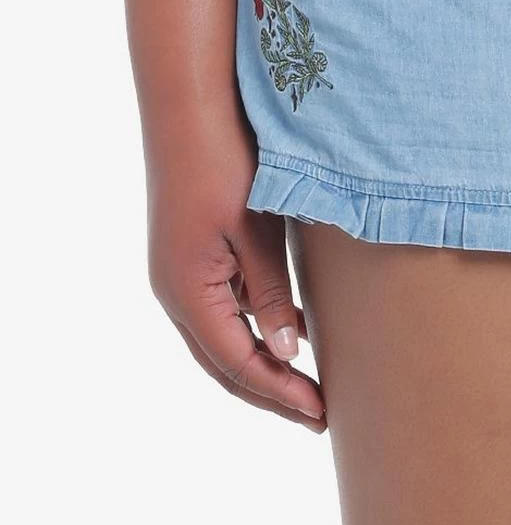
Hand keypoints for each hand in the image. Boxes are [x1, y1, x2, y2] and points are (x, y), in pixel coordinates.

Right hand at [146, 106, 325, 430]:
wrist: (188, 110)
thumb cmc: (224, 164)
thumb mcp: (255, 231)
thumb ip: (270, 293)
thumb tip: (289, 351)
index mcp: (189, 294)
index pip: (238, 365)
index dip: (280, 392)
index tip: (320, 412)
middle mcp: (177, 294)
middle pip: (224, 364)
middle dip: (270, 392)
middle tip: (318, 414)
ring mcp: (179, 277)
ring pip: (220, 341)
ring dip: (261, 365)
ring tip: (307, 385)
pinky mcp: (189, 259)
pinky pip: (222, 311)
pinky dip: (253, 330)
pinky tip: (291, 329)